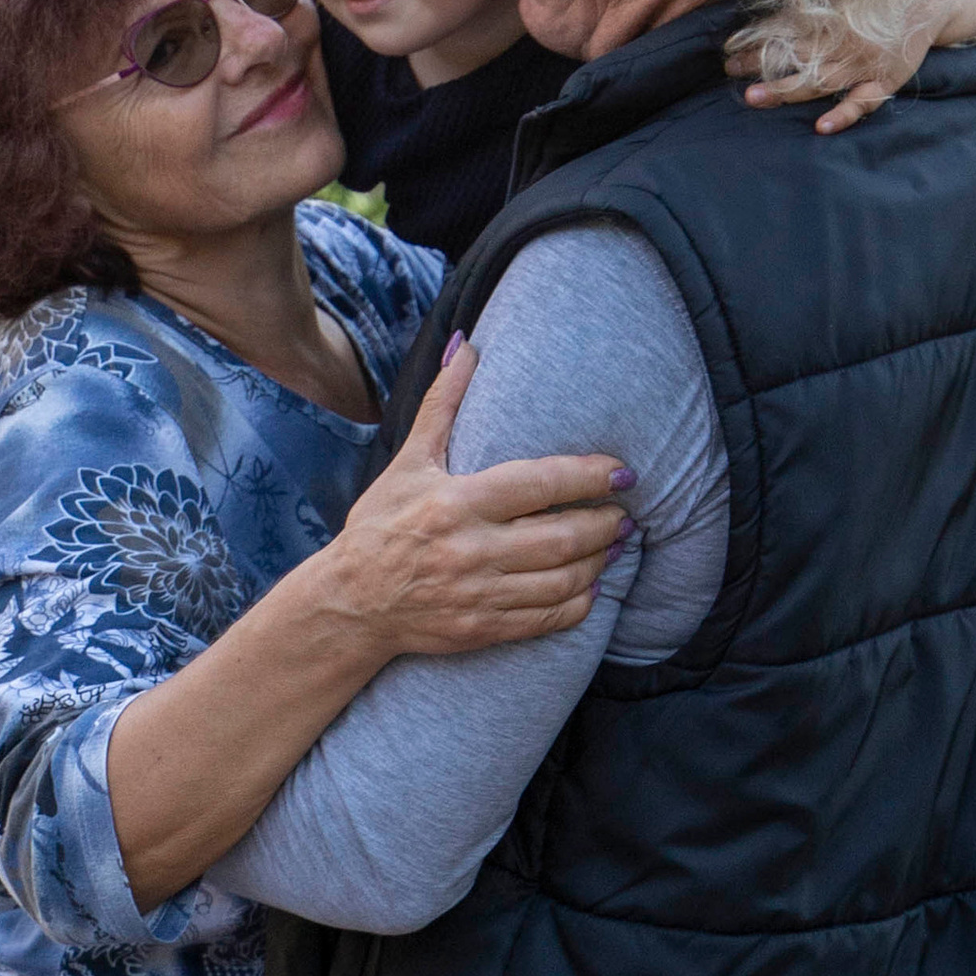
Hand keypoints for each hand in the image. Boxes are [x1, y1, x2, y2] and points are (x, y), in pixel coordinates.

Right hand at [321, 342, 629, 654]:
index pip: (541, 483)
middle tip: (626, 512)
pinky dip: (579, 603)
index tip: (622, 473)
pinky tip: (590, 586)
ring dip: (600, 562)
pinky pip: (547, 620)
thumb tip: (468, 346)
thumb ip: (443, 404)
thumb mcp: (407, 461)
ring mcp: (478, 594)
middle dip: (606, 524)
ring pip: (562, 581)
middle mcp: (471, 550)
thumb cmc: (380, 527)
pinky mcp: (482, 630)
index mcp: (457, 502)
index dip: (590, 477)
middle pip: (563, 537)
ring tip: (614, 544)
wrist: (350, 603)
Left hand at [733, 0, 975, 133]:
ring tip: (753, 98)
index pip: (785, 25)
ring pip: (821, 80)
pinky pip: (865, 102)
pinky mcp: (888, 77)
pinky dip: (844, 115)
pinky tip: (821, 126)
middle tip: (728, 70)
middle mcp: (847, 35)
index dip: (754, 36)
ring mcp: (867, 60)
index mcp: (835, 7)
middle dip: (759, 64)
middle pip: (795, 55)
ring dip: (786, 90)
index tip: (726, 44)